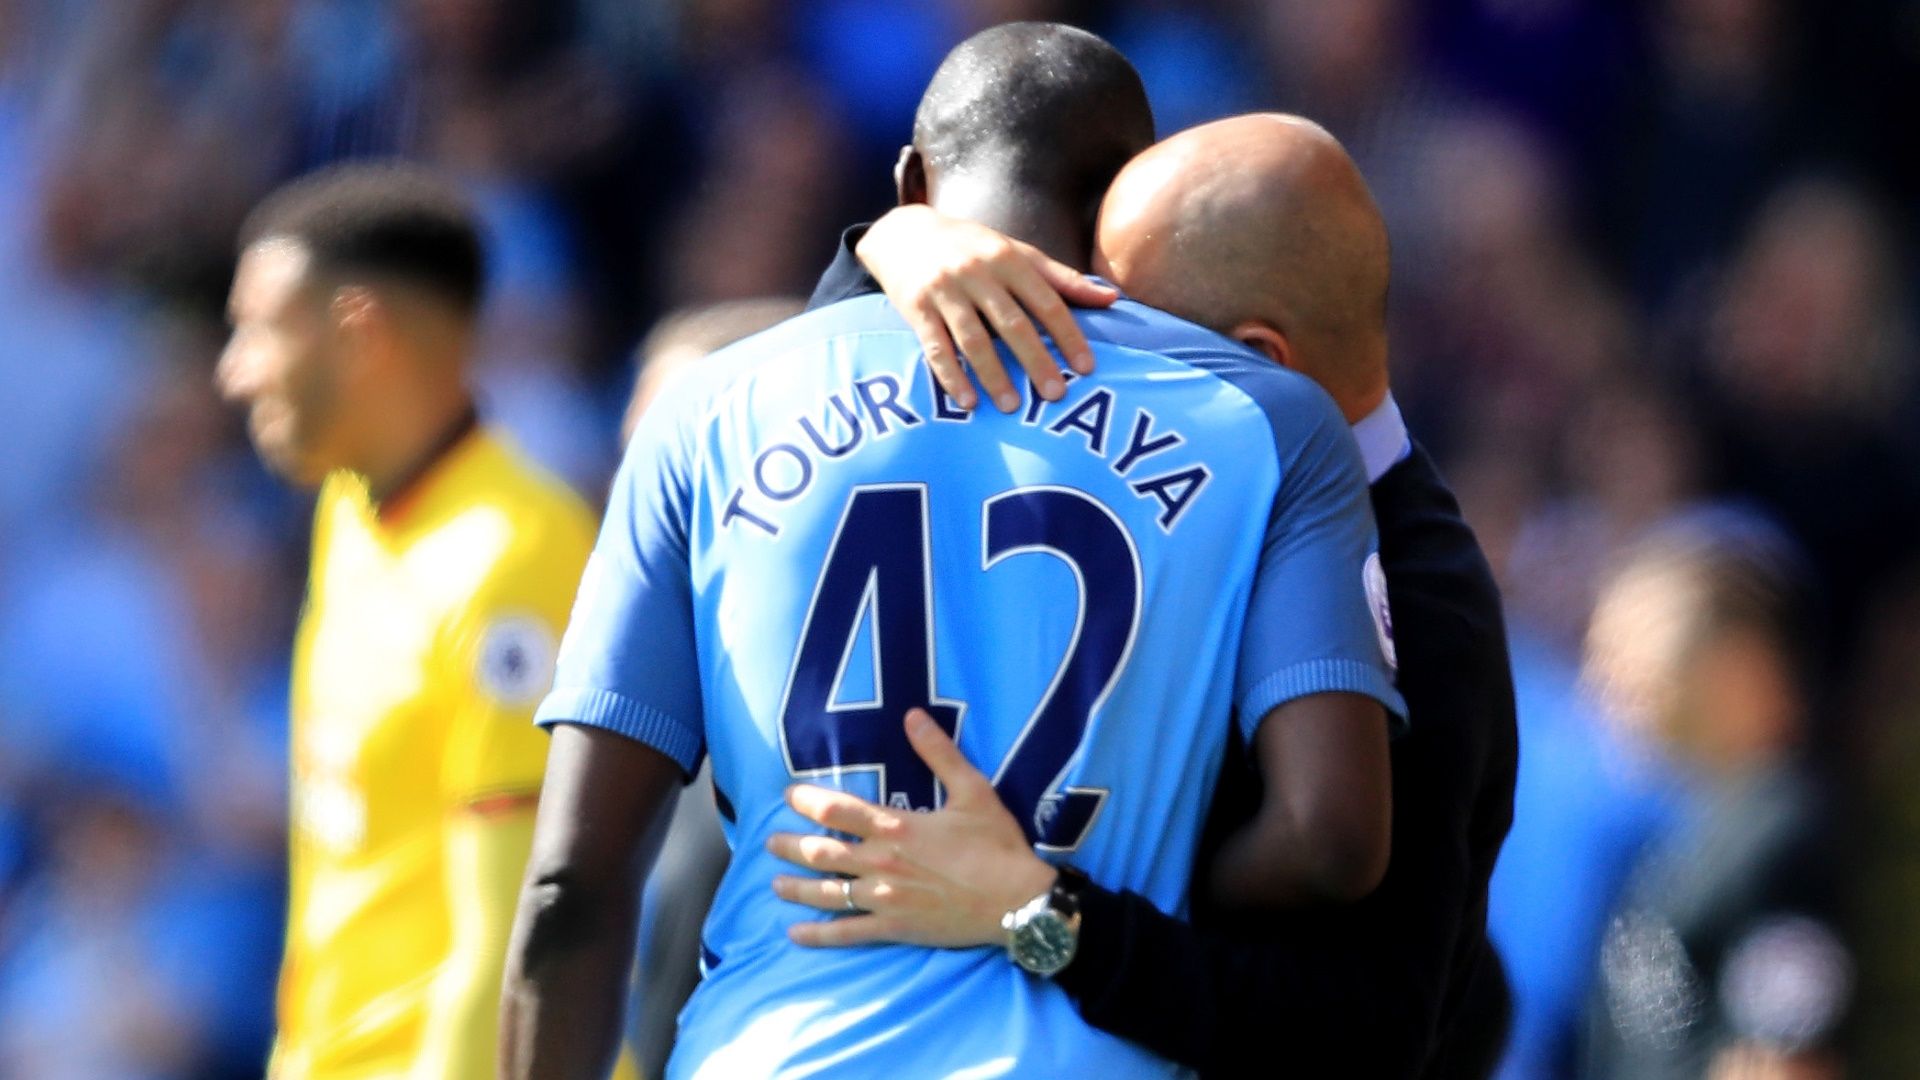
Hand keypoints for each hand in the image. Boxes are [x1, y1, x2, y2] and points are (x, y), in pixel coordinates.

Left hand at [766, 708, 1057, 947]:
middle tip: (770, 842)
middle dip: (789, 846)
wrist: (1017, 902)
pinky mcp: (893, 928)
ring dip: (795, 888)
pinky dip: (818, 934)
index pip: (836, 810)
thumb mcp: (973, 790)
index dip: (806, 801)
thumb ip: (939, 753)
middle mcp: (880, 862)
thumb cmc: (996, 845)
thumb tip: (913, 716)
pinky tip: (796, 934)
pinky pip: (846, 933)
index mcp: (896, 827)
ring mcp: (883, 898)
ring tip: (775, 884)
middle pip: (820, 853)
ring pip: (826, 893)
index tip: (788, 796)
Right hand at [856, 205, 1117, 413]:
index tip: (1085, 368)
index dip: (1067, 335)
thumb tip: (1111, 297)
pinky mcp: (916, 308)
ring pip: (973, 339)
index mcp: (1008, 259)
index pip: (1046, 302)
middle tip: (1055, 395)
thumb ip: (1062, 278)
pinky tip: (968, 401)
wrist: (905, 233)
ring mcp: (945, 291)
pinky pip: (936, 348)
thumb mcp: (1018, 252)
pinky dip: (952, 376)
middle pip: (1012, 324)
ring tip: (1012, 407)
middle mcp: (977, 273)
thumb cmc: (973, 248)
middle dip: (1036, 361)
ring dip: (994, 376)